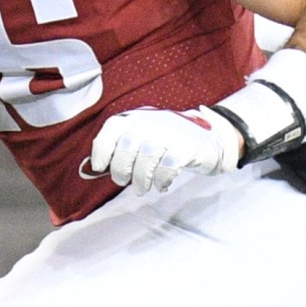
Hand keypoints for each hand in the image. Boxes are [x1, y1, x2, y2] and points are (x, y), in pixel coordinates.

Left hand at [88, 106, 244, 193]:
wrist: (212, 137)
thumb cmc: (171, 142)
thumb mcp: (146, 137)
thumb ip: (122, 148)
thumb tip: (93, 170)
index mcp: (138, 118)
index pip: (113, 128)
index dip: (102, 149)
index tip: (101, 167)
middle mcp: (152, 122)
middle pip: (128, 146)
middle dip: (121, 169)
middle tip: (124, 181)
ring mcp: (171, 134)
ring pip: (146, 159)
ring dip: (141, 180)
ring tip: (143, 188)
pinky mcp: (187, 148)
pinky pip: (167, 168)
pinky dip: (161, 180)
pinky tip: (162, 184)